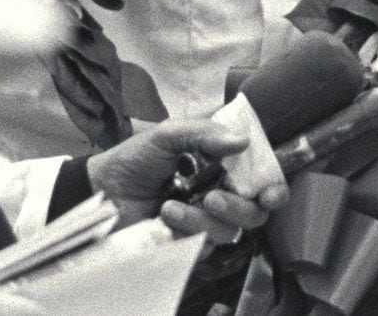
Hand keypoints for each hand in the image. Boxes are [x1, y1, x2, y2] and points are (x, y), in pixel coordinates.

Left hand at [84, 120, 287, 245]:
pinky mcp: (190, 241)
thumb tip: (243, 140)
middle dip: (239, 207)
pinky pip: (205, 244)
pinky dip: (187, 230)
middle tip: (214, 198)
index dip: (274, 186)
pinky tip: (166, 215)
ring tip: (171, 205)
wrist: (102, 190)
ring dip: (202, 218)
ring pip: (230, 230)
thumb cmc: (136, 158)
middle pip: (255, 209)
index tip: (270, 193)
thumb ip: (205, 132)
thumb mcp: (169, 134)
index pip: (262, 175)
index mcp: (223, 162)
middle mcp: (222, 190)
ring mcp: (206, 218)